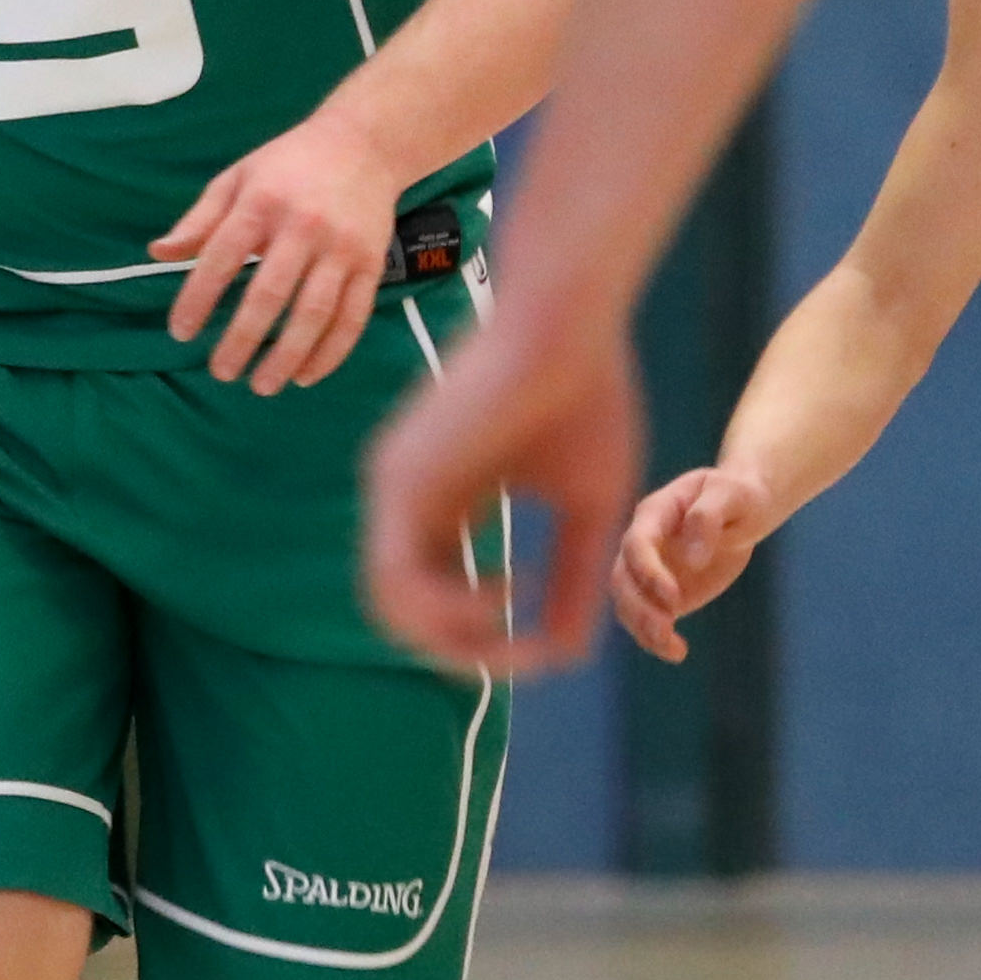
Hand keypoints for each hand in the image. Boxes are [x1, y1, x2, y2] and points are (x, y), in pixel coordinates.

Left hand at [152, 112, 403, 392]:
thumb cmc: (288, 163)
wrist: (365, 143)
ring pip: (314, 313)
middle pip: (269, 294)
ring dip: (287, 356)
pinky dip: (330, 352)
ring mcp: (341, 248)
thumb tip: (158, 254)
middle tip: (221, 372)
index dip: (197, 299)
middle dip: (243, 340)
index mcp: (260, 203)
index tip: (180, 333)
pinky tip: (305, 375)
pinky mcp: (371, 263)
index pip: (220, 258)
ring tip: (262, 386)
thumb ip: (199, 220)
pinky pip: (352, 316)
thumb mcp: (236, 178)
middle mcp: (302, 226)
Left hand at [364, 306, 639, 675]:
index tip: (546, 649)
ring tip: (511, 621)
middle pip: (401, 611)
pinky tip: (503, 589)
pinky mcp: (399, 478)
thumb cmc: (588, 396)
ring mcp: (395, 486)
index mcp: (445, 499)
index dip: (484, 639)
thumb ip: (575, 577)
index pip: (435, 595)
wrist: (568, 322)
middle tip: (522, 655)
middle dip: (459, 649)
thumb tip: (569, 657)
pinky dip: (448, 606)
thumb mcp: (591, 506)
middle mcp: (408, 496)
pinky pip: (397, 577)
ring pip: (389, 606)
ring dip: (453, 636)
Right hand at [610, 464, 772, 663]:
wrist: (743, 508)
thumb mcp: (731, 495)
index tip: (674, 598)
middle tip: (665, 629)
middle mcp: (644, 543)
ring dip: (643, 628)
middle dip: (638, 607)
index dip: (648, 571)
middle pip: (622, 578)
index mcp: (654, 513)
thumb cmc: (738, 495)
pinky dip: (656, 639)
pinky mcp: (664, 593)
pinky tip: (677, 652)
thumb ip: (708, 519)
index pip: (637, 544)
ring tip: (673, 649)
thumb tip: (692, 559)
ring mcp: (651, 570)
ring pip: (627, 603)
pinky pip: (648, 619)